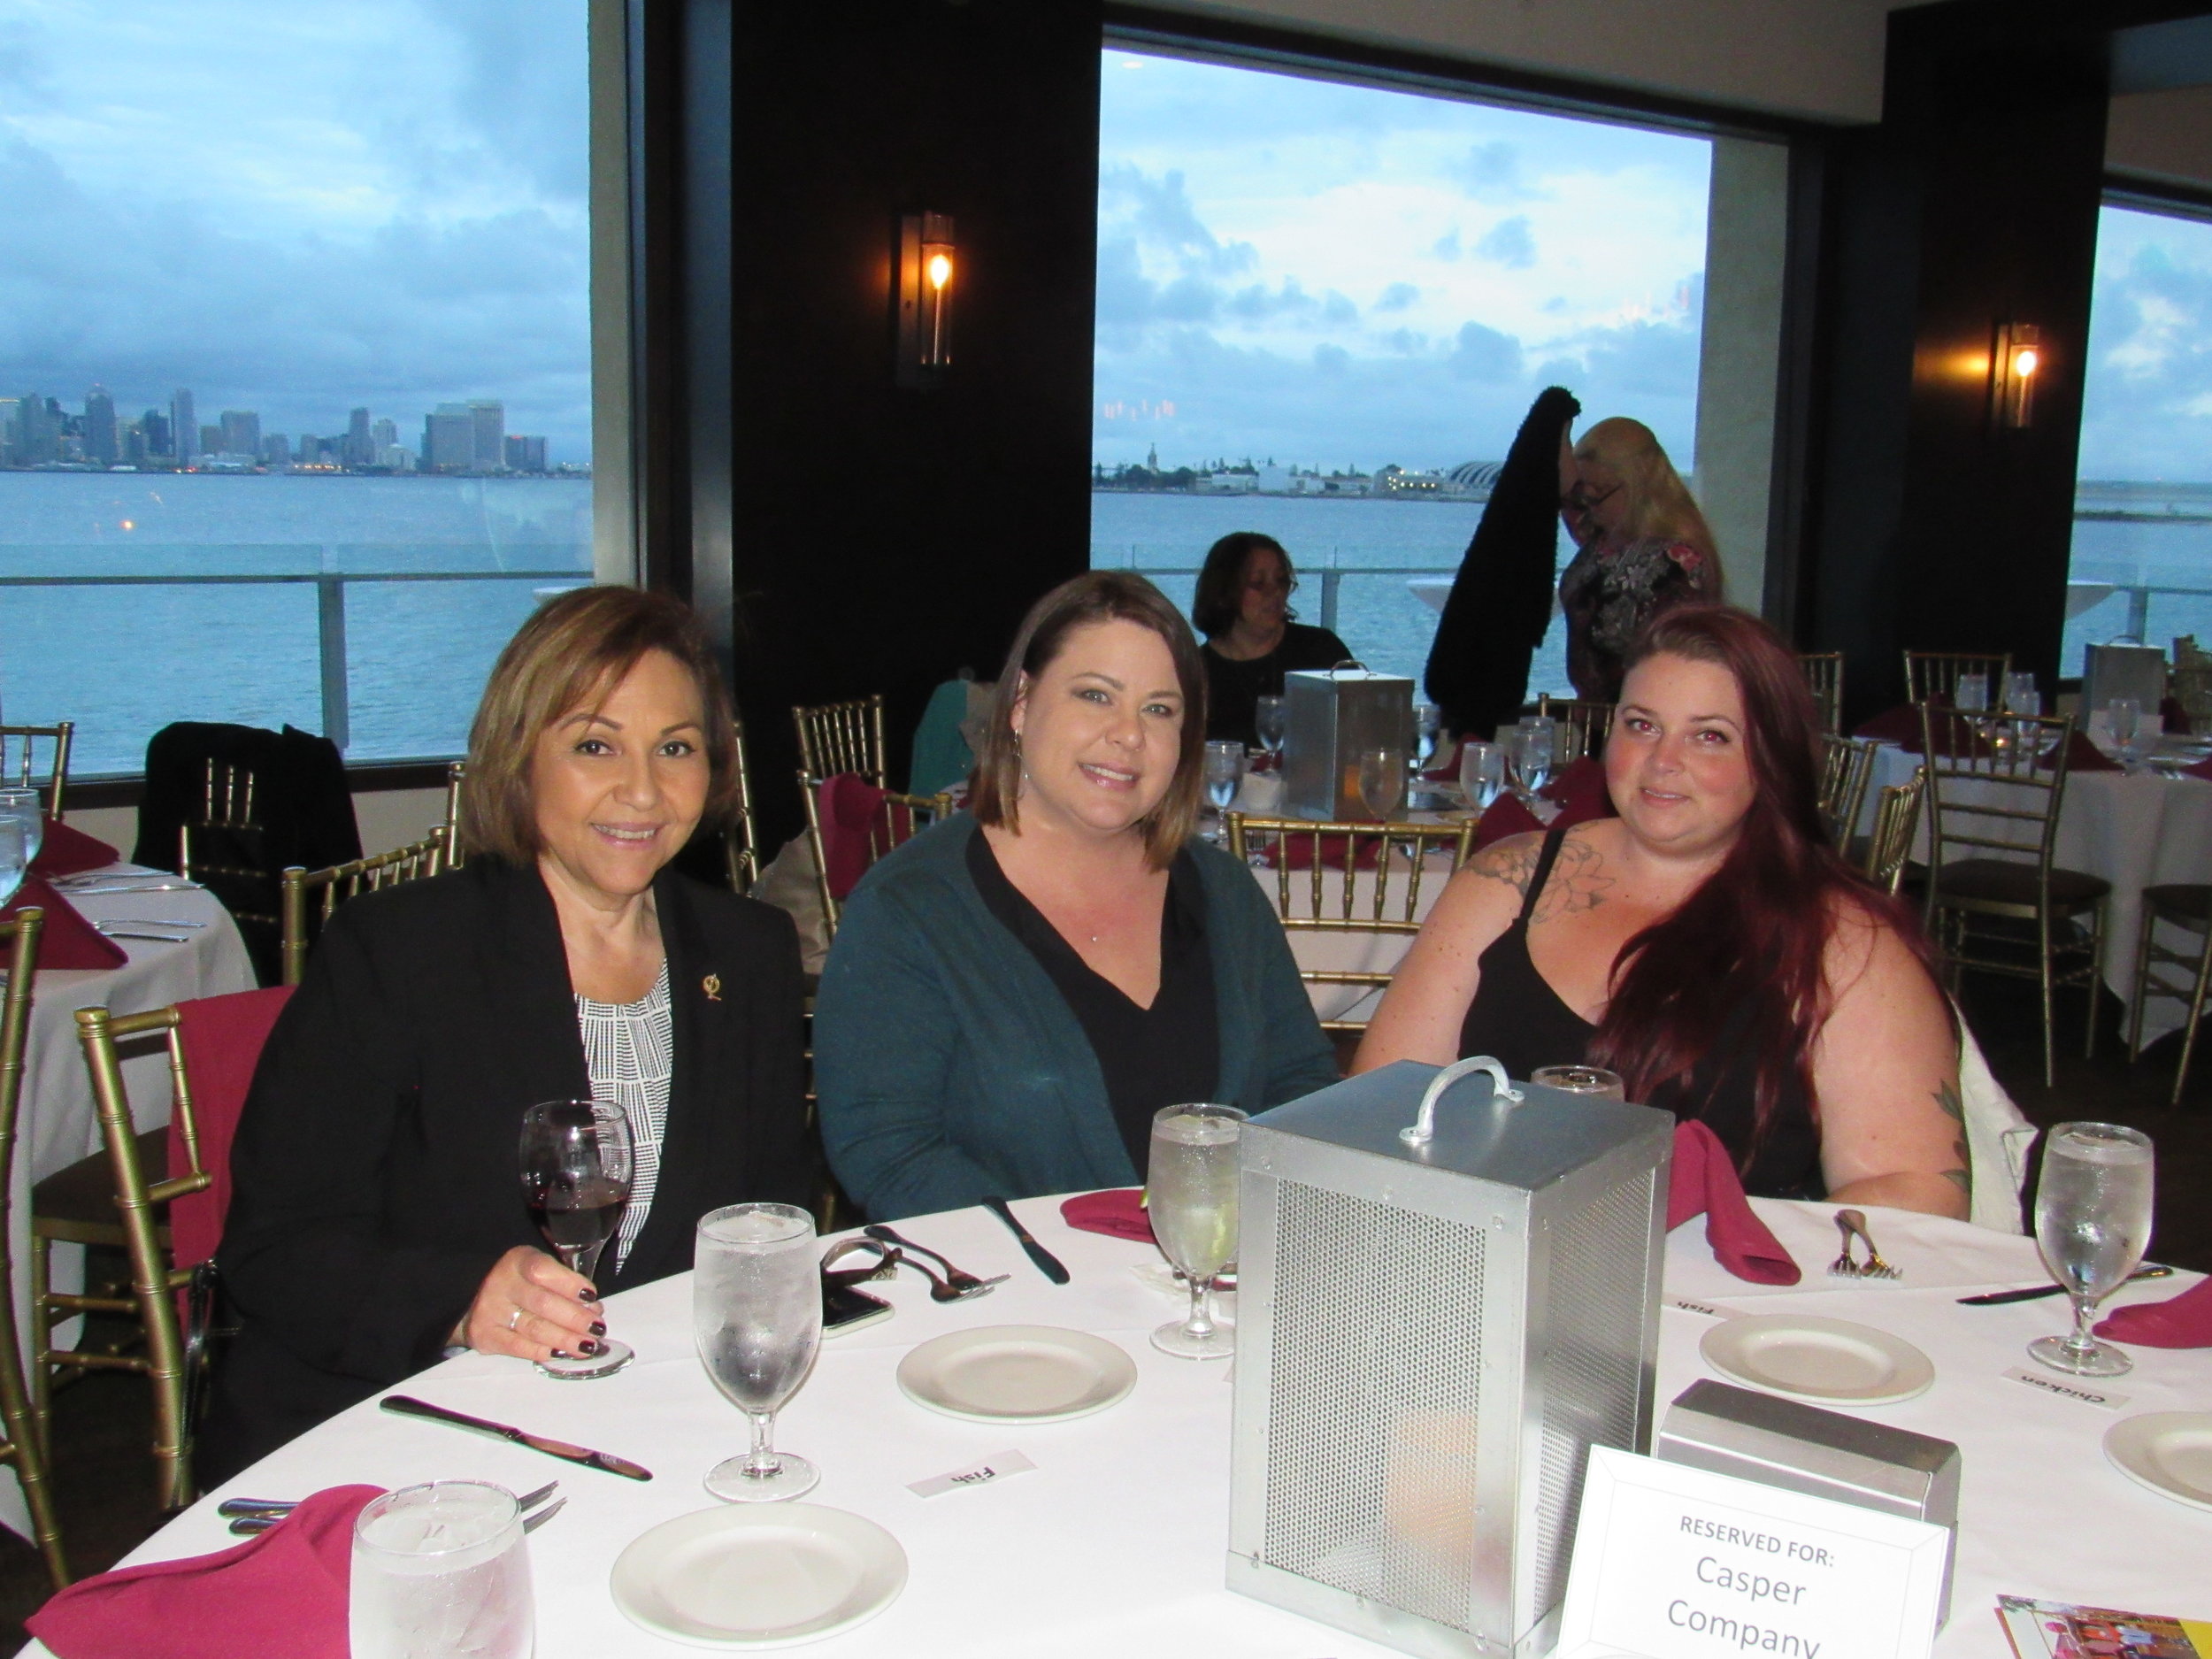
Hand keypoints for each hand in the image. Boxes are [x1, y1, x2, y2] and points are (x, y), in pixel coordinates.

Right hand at [462, 1246, 606, 1361]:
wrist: (476, 1298)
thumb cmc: (520, 1283)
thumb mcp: (538, 1269)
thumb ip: (563, 1283)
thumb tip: (592, 1308)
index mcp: (517, 1261)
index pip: (543, 1271)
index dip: (569, 1284)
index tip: (592, 1297)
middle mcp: (500, 1283)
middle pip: (543, 1304)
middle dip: (575, 1318)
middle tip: (597, 1328)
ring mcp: (489, 1311)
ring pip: (533, 1328)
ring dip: (565, 1339)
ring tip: (588, 1345)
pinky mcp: (484, 1336)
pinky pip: (518, 1347)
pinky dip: (544, 1351)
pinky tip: (562, 1353)